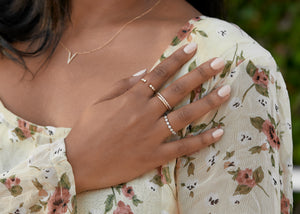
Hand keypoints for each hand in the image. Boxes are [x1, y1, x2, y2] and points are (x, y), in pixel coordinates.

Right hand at [64, 43, 229, 192]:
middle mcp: (145, 114)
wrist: (78, 163)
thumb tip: (144, 71)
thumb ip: (122, 85)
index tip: (192, 47)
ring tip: (226, 90)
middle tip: (219, 63)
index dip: (176, 59)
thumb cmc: (87, 130)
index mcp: (131, 99)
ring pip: (185, 116)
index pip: (159, 73)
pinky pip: (182, 147)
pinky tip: (218, 132)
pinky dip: (201, 141)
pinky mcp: (154, 156)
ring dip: (208, 102)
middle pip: (178, 90)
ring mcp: (152, 136)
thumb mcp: (99, 102)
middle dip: (200, 74)